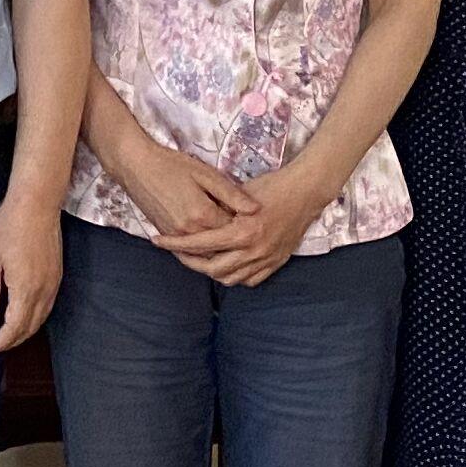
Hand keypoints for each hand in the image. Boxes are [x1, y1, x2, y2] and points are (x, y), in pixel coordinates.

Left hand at [0, 187, 61, 354]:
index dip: (0, 343)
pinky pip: (48, 308)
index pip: (13, 328)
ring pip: (40, 320)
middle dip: (12, 342)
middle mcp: (43, 291)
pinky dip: (35, 319)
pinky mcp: (57, 276)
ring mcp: (53, 284)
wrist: (37, 204)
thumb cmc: (8, 228)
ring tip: (6, 337)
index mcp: (24, 289)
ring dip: (24, 332)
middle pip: (29, 328)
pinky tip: (24, 317)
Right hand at [113, 136, 260, 248]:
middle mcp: (189, 231)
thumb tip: (257, 210)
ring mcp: (175, 236)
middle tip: (245, 229)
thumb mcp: (206, 174)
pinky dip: (201, 252)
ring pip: (205, 253)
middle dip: (234, 240)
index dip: (245, 224)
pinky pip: (188, 253)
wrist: (135, 166)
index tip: (252, 217)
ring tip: (231, 239)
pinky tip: (209, 246)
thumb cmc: (171, 165)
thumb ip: (232, 194)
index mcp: (203, 214)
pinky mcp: (166, 236)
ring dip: (219, 249)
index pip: (234, 230)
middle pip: (221, 245)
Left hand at [163, 163, 323, 288]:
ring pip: (230, 278)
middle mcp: (254, 251)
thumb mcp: (239, 193)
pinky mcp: (277, 262)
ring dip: (211, 271)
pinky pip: (251, 279)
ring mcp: (267, 259)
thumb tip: (192, 218)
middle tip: (177, 252)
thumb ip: (217, 209)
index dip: (175, 244)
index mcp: (242, 232)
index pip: (199, 245)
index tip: (158, 241)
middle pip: (212, 269)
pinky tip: (225, 264)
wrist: (306, 192)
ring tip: (199, 258)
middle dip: (190, 262)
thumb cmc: (272, 186)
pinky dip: (235, 275)